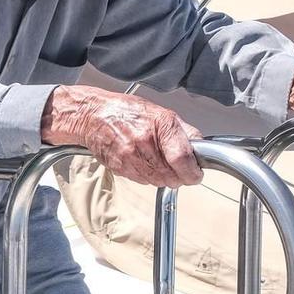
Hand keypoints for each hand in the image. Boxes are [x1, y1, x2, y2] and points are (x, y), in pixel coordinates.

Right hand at [42, 84, 203, 187]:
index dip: (193, 173)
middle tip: (178, 169)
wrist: (94, 116)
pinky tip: (144, 162)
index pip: (182, 159)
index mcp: (161, 125)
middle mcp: (145, 142)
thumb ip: (183, 131)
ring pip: (158, 181)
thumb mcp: (161, 113)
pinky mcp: (120, 168)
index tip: (196, 175)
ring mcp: (131, 157)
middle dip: (179, 177)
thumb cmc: (126, 112)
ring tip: (158, 162)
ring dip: (164, 178)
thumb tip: (200, 146)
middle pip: (172, 176)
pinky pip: (143, 181)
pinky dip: (148, 176)